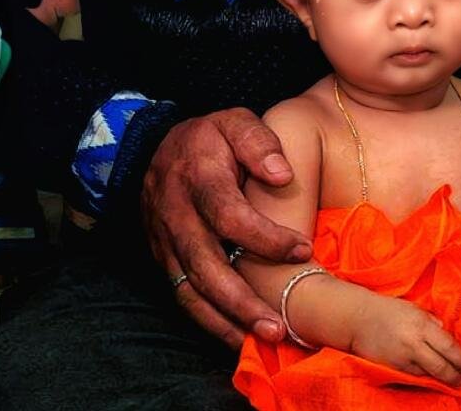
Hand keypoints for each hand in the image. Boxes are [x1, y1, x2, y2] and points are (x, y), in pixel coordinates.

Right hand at [142, 108, 312, 348]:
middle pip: (206, 265)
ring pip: (191, 290)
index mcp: (197, 178)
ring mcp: (166, 241)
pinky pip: (183, 296)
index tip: (302, 249)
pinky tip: (237, 338)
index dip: (265, 237)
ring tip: (264, 338)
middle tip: (280, 325)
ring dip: (226, 320)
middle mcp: (177, 215)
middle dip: (243, 300)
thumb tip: (282, 175)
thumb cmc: (210, 138)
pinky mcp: (163, 259)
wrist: (157, 149)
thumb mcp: (234, 121)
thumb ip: (258, 141)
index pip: (229, 215)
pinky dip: (209, 321)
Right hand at [350, 295, 460, 386]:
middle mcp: (413, 343)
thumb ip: (432, 322)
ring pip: (428, 376)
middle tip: (460, 379)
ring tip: (446, 377)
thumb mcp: (414, 309)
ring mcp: (402, 358)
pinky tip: (426, 374)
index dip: (460, 359)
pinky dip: (422, 377)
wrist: (358, 318)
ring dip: (439, 378)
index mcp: (422, 325)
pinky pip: (413, 377)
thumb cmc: (389, 310)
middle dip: (455, 376)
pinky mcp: (392, 368)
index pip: (449, 347)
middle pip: (442, 368)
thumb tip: (448, 336)